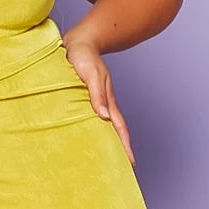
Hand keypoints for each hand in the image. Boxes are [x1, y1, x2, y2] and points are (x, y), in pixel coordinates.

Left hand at [62, 36, 135, 167]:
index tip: (130, 163)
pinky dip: (96, 129)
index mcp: (107, 100)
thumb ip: (96, 94)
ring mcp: (96, 100)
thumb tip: (104, 117)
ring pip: (106, 125)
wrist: (78, 41)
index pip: (119, 128)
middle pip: (116, 130)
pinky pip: (93, 117)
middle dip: (120, 149)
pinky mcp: (86, 97)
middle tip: (122, 168)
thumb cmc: (82, 55)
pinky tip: (90, 136)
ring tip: (108, 158)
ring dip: (109, 140)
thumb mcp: (89, 74)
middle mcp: (104, 102)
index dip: (125, 146)